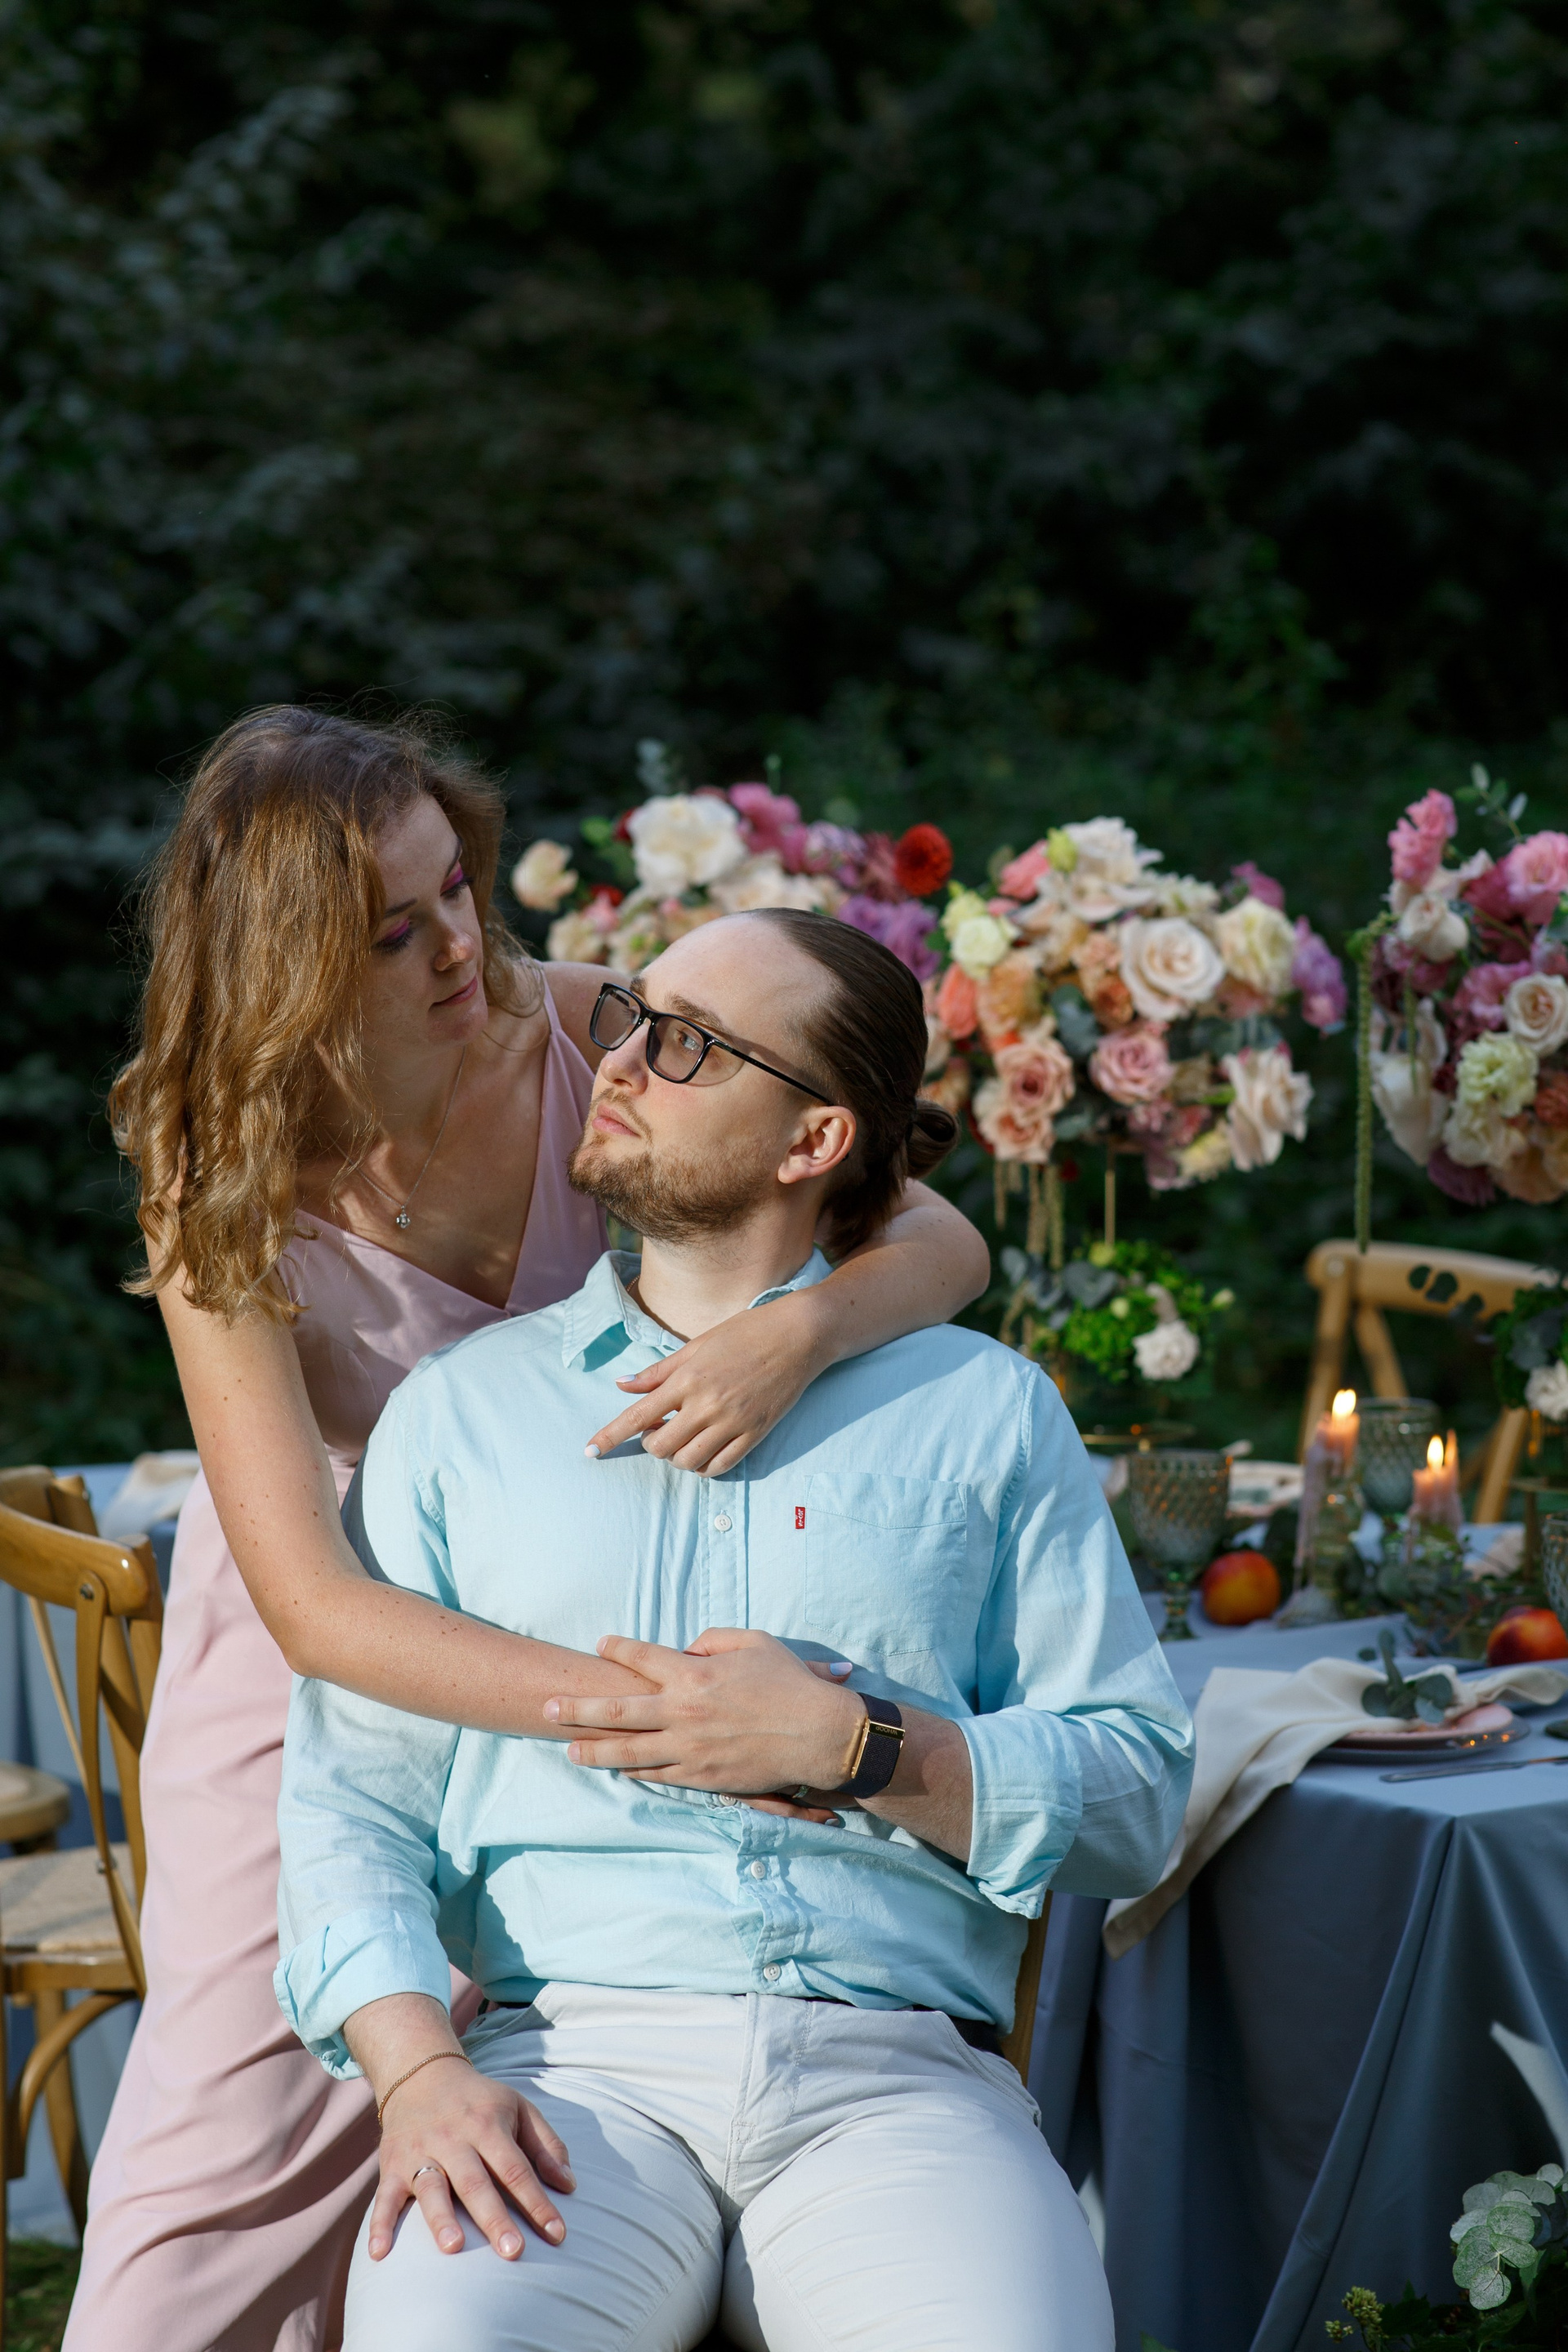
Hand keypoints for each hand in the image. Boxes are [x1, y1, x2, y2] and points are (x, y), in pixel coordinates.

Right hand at [369, 2058, 575, 2262]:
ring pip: (431, 2187)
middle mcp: (454, 2139)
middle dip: (495, 2217)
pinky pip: (384, 2197)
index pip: (517, 2168)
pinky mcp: (391, 2166)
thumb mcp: (519, 2108)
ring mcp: (420, 2152)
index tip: (558, 2235)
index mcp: (488, 2124)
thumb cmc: (480, 2101)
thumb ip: (545, 2145)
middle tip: (513, 2252)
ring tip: (453, 2248)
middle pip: (476, 2182)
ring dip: (440, 2217)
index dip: (538, 2202)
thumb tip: (569, 2185)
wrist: (422, 2075)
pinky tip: (380, 2253)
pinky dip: (379, 2225)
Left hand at [545, 1628, 864, 1795]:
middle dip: (576, 1708)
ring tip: (567, 1748)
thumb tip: (687, 1649)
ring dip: (593, 1749)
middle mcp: (682, 1713)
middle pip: (616, 1710)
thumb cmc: (790, 1683)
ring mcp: (688, 1749)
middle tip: (546, 1708)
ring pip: (628, 1751)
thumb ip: (714, 1639)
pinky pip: (658, 1774)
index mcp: (694, 1675)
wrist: (817, 1735)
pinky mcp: (701, 1777)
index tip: (601, 1643)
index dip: (618, 1648)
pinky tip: (616, 1769)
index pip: (642, 1657)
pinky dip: (635, 1771)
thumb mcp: (755, 1642)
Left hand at [583, 1292, 825, 1474]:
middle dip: (651, 1445)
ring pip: (688, 1462)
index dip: (611, 1436)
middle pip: (660, 1447)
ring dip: (677, 1457)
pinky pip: (720, 1466)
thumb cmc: (746, 1332)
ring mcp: (732, 1421)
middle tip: (659, 1430)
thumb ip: (658, 1372)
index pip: (638, 1415)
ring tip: (683, 1440)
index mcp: (687, 1378)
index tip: (591, 1450)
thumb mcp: (697, 1345)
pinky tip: (703, 1453)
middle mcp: (706, 1403)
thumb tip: (622, 1386)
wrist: (799, 1335)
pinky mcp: (755, 1433)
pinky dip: (704, 1466)